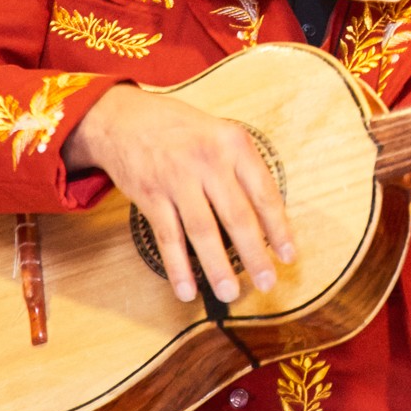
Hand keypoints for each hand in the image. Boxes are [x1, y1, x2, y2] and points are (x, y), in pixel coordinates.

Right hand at [64, 87, 294, 305]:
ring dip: (218, 267)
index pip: (264, 193)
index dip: (278, 229)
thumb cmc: (178, 129)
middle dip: (255, 255)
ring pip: (203, 231)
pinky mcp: (150, 195)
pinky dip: (178, 267)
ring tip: (229, 293)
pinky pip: (168, 237)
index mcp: (233, 143)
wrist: (122, 117)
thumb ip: (240, 168)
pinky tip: (187, 289)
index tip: (288, 256)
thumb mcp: (218, 133)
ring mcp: (177, 178)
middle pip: (237, 216)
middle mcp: (207, 159)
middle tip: (267, 283)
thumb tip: (266, 220)